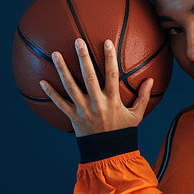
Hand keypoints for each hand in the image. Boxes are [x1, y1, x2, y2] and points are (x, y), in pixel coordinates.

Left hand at [39, 38, 153, 136]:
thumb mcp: (137, 115)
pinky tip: (41, 81)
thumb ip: (144, 97)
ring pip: (71, 87)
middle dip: (84, 58)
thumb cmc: (123, 132)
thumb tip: (152, 80)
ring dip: (62, 69)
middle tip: (78, 41)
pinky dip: (50, 92)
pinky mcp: (72, 117)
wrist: (108, 153)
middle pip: (89, 77)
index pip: (113, 75)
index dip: (110, 58)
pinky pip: (59, 103)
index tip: (107, 42)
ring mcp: (83, 110)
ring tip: (55, 54)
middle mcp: (97, 103)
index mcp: (113, 101)